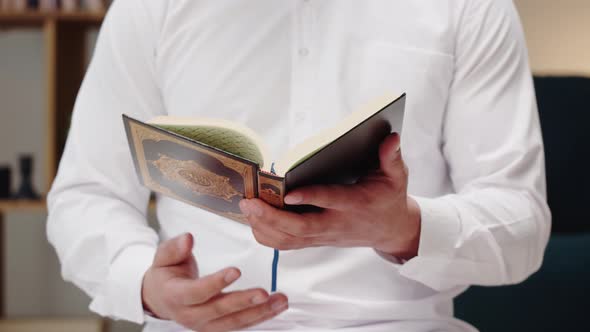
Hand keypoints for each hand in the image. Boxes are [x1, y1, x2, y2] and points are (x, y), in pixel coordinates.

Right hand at [141, 233, 288, 331]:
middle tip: (264, 293)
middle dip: (243, 302)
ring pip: (234, 322)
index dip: (216, 283)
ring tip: (279, 301)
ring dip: (259, 313)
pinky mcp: (217, 326)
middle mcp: (191, 315)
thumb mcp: (163, 257)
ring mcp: (205, 324)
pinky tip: (276, 307)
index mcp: (176, 296)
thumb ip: (174, 248)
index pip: (197, 292)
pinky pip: (240, 324)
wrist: (159, 298)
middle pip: (220, 311)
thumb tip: (188, 238)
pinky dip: (260, 317)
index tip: (236, 270)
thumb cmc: (165, 274)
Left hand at [239, 133, 420, 259]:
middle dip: (271, 217)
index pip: (331, 201)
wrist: (390, 230)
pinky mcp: (314, 240)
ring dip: (264, 227)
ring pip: (289, 239)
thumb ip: (390, 157)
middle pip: (300, 227)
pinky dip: (266, 235)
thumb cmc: (389, 198)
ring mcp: (323, 235)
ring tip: (245, 208)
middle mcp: (335, 223)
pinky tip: (252, 220)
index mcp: (355, 204)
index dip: (311, 198)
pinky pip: (286, 244)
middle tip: (248, 202)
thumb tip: (391, 136)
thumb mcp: (396, 176)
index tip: (288, 193)